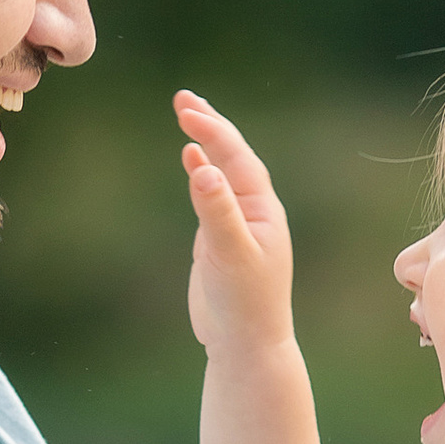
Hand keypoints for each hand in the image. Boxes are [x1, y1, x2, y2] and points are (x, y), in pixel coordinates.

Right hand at [175, 93, 297, 358]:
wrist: (246, 345)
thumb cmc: (244, 304)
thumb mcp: (229, 255)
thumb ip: (216, 211)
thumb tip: (202, 167)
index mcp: (262, 209)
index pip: (236, 158)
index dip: (212, 131)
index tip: (186, 110)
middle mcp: (253, 211)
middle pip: (232, 157)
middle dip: (209, 126)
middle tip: (182, 98)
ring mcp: (236, 224)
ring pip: (222, 173)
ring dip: (206, 144)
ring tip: (188, 116)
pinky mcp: (220, 240)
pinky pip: (212, 195)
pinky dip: (201, 173)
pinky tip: (192, 162)